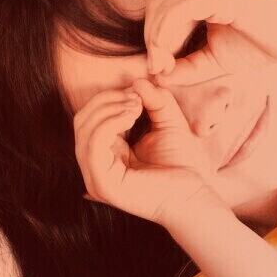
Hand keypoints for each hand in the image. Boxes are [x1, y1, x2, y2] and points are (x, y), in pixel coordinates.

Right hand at [74, 80, 223, 224]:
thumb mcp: (168, 121)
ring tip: (136, 107)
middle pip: (82, 120)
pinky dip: (108, 124)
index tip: (137, 93)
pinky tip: (131, 117)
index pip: (90, 118)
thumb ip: (155, 100)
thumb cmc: (182, 163)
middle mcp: (96, 165)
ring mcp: (96, 176)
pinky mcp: (102, 184)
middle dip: (106, 100)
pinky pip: (92, 145)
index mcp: (106, 153)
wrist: (194, 194)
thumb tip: (137, 81)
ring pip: (83, 130)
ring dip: (109, 110)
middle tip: (136, 98)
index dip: (109, 98)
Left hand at [145, 0, 276, 84]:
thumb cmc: (261, 43)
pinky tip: (168, 54)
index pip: (160, 13)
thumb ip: (187, 68)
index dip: (152, 41)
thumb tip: (156, 78)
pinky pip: (180, 9)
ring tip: (163, 66)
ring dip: (157, 40)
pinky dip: (167, 32)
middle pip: (156, 9)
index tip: (158, 70)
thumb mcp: (214, 61)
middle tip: (157, 70)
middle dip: (151, 42)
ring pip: (164, 8)